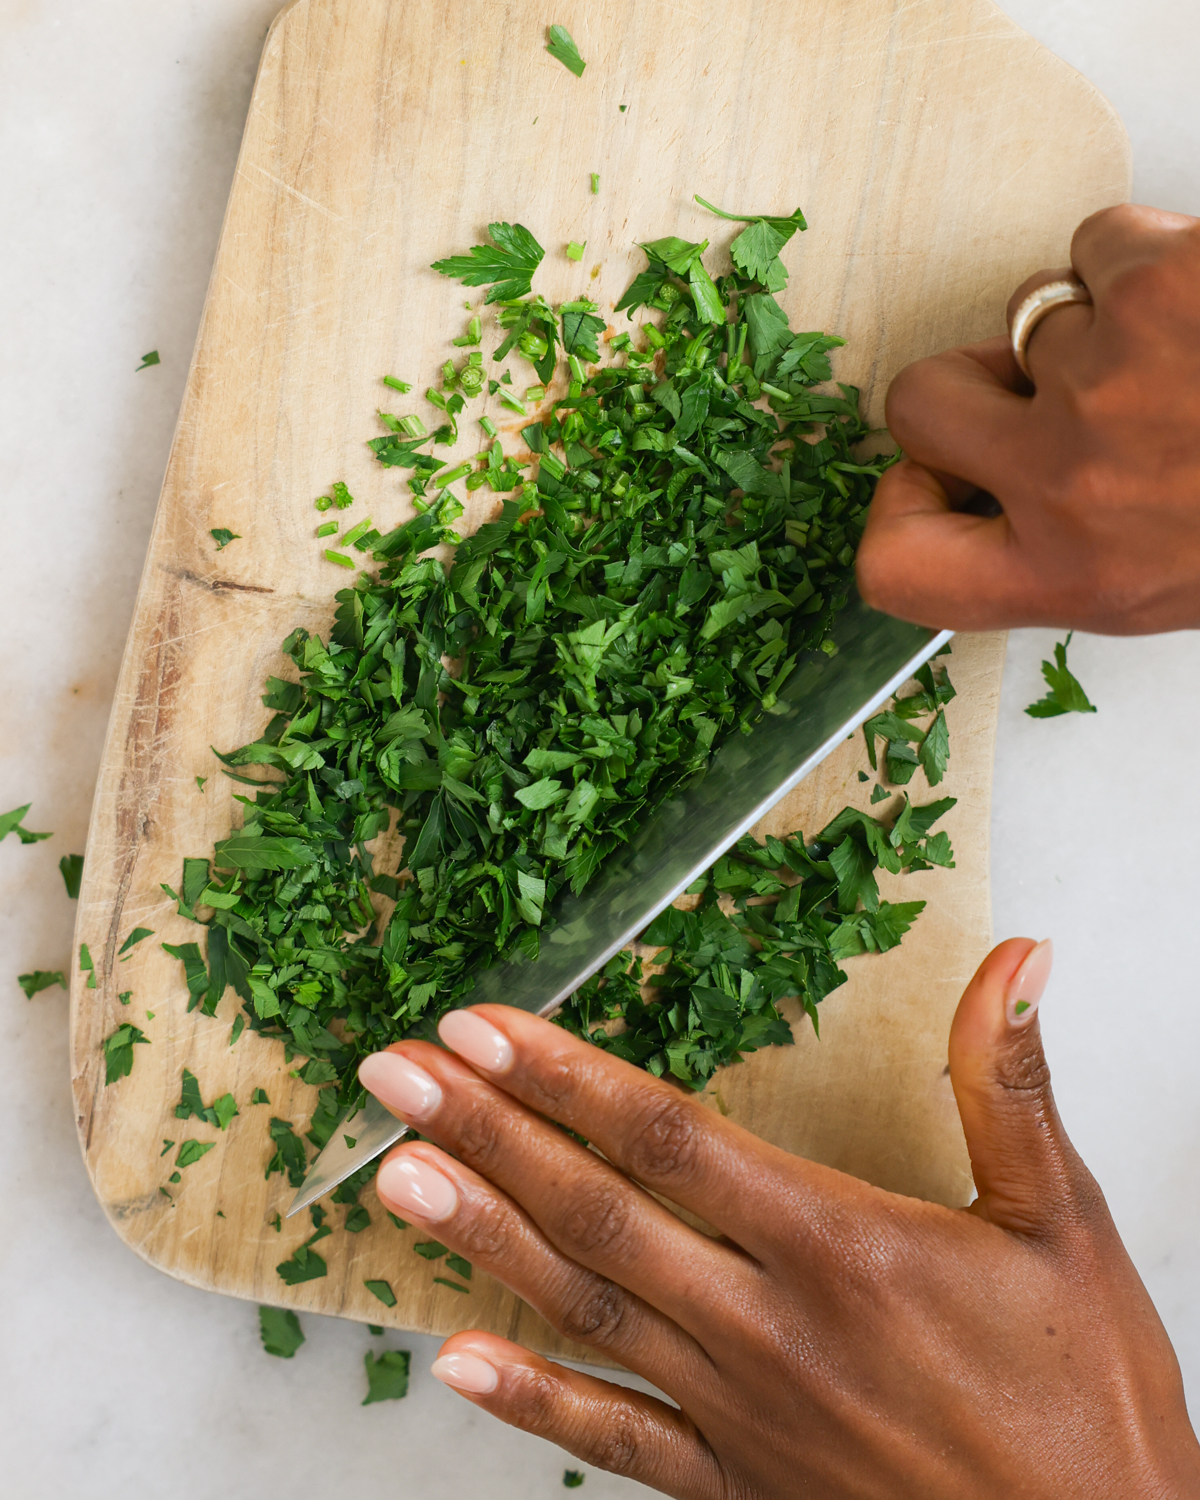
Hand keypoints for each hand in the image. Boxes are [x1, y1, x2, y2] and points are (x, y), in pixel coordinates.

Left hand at [357, 940, 1199, 1497]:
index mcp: (836, 1244)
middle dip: (485, 1130)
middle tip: (392, 1076)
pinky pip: (614, 1442)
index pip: (667, 1137)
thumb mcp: (1065, 1222)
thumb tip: (1018, 956)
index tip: (482, 1027)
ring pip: (584, 1309)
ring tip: (394, 1178)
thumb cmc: (1086, 1399)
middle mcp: (765, 1324)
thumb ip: (1010, 1083)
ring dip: (480, 1237)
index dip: (564, 1076)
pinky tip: (455, 1363)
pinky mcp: (736, 1488)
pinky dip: (530, 1403)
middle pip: (596, 1208)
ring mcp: (739, 1414)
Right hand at [855, 203, 1199, 633]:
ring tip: (1187, 347)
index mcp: (1073, 574)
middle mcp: (1067, 483)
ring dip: (1091, 321)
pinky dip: (1142, 256)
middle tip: (1048, 387)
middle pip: (919, 404)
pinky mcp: (1153, 277)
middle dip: (972, 384)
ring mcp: (1102, 375)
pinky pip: (1096, 242)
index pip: (894, 567)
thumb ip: (1063, 549)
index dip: (897, 509)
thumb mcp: (1167, 582)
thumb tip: (992, 487)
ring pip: (1028, 311)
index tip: (935, 483)